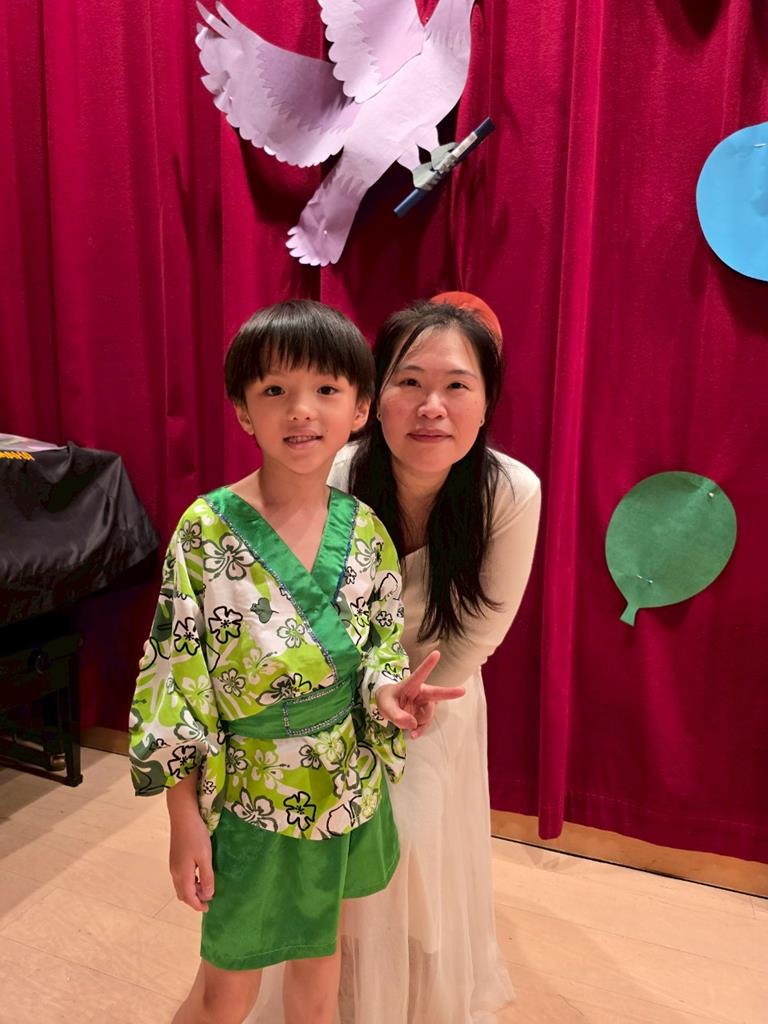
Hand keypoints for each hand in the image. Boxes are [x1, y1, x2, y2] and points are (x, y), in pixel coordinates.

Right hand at [167, 776, 214, 912]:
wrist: (183, 816)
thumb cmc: (196, 836)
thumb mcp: (205, 857)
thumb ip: (206, 877)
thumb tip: (207, 895)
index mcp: (182, 874)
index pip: (188, 897)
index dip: (197, 905)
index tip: (207, 908)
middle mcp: (175, 872)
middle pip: (182, 893)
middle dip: (193, 900)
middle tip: (207, 900)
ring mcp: (173, 864)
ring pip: (181, 885)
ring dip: (191, 891)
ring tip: (205, 888)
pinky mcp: (175, 857)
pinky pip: (181, 877)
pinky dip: (189, 882)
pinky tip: (198, 875)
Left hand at [375, 651, 463, 737]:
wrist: (387, 707)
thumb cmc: (387, 699)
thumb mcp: (386, 706)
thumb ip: (396, 715)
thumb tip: (412, 724)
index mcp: (411, 684)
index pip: (420, 674)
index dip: (428, 664)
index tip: (437, 653)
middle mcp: (421, 693)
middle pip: (436, 693)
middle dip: (449, 693)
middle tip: (462, 691)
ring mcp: (424, 704)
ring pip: (428, 714)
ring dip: (418, 722)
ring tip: (405, 724)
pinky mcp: (424, 715)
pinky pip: (425, 724)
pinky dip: (420, 730)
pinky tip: (413, 735)